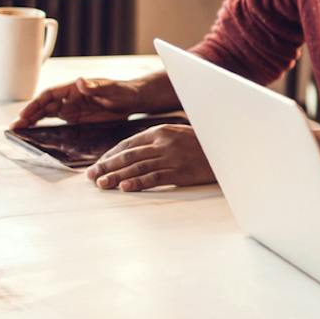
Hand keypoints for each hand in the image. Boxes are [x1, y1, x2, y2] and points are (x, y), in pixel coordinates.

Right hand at [11, 72, 171, 128]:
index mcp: (74, 88)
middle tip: (15, 126)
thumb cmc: (123, 91)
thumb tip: (82, 82)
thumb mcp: (112, 89)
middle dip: (29, 115)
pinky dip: (45, 126)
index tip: (25, 113)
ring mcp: (72, 108)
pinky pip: (57, 122)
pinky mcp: (77, 118)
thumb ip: (96, 87)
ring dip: (33, 121)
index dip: (36, 104)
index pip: (50, 95)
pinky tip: (35, 132)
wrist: (133, 100)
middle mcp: (70, 97)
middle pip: (44, 106)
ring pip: (47, 114)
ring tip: (19, 130)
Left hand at [86, 123, 214, 190]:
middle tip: (91, 176)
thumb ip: (158, 142)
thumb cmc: (203, 144)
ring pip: (137, 167)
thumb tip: (135, 154)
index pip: (128, 143)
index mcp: (161, 131)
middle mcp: (163, 143)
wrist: (228, 151)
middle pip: (128, 155)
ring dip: (116, 176)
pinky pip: (155, 177)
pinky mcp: (181, 172)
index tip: (98, 164)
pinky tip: (125, 187)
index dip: (111, 155)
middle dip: (107, 166)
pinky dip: (138, 182)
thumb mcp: (178, 135)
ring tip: (102, 184)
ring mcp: (172, 157)